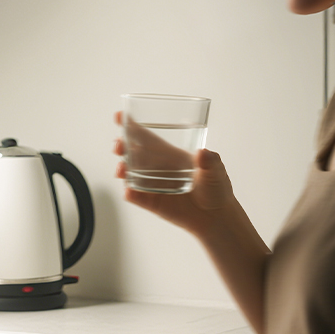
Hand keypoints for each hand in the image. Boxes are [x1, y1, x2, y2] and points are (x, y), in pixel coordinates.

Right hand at [114, 111, 238, 235]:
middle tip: (118, 145)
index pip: (147, 137)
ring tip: (122, 168)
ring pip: (130, 174)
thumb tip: (203, 153)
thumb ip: (210, 161)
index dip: (132, 126)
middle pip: (133, 153)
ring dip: (122, 169)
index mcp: (170, 155)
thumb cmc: (216, 189)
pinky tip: (129, 190)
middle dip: (121, 146)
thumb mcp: (216, 170)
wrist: (216, 217)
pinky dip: (130, 193)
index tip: (119, 116)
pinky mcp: (152, 203)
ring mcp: (153, 185)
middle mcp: (158, 168)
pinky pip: (136, 196)